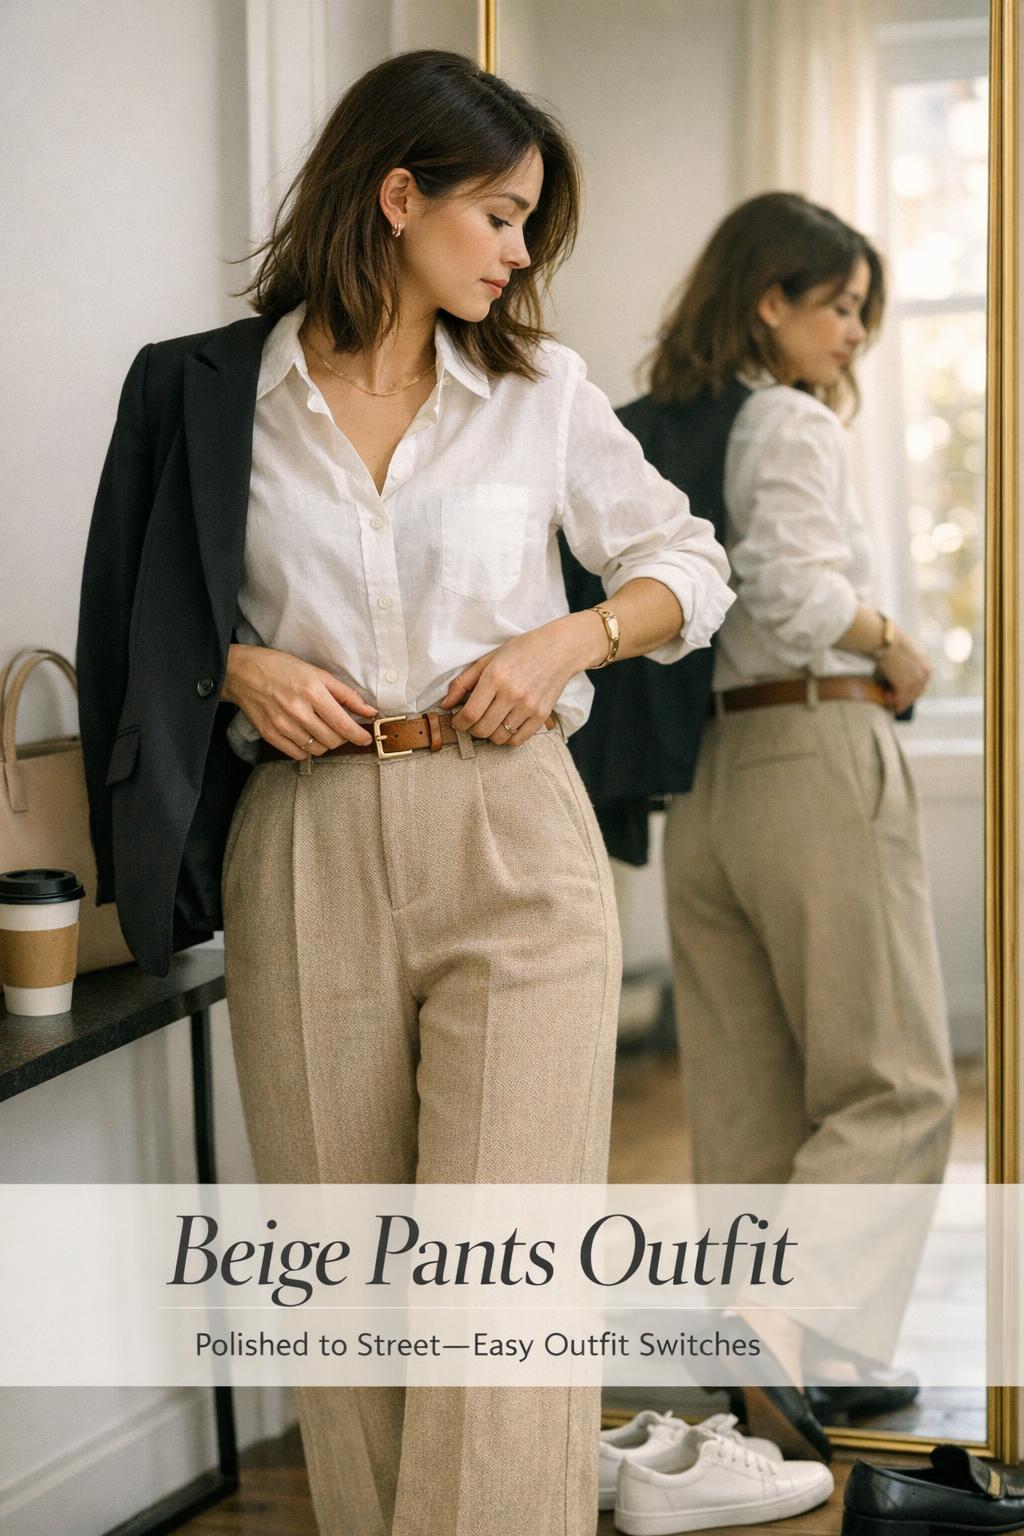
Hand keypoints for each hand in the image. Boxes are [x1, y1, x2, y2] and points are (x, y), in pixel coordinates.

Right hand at [221, 644, 376, 758]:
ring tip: (322, 730)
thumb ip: (345, 694)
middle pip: (333, 740)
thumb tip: (369, 712)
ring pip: (317, 750)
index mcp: (313, 691)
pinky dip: (307, 749)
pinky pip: (297, 754)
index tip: (366, 738)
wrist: (242, 672)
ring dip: (326, 744)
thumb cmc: (282, 668)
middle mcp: (298, 710)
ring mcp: (282, 725)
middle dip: (343, 738)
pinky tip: (306, 736)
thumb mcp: (317, 673)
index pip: (343, 724)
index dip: (359, 736)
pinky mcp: (270, 735)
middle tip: (341, 729)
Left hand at [439, 614, 604, 744]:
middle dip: (472, 730)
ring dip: (489, 735)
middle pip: (482, 730)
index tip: (458, 721)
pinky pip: (518, 740)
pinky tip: (506, 727)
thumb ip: (464, 682)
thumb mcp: (489, 659)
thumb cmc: (521, 650)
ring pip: (499, 737)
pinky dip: (508, 739)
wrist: (559, 649)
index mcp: (495, 677)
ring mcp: (528, 707)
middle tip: (473, 722)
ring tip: (490, 722)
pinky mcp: (542, 715)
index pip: (470, 714)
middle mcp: (511, 694)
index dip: (459, 723)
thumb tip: (445, 704)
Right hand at [875, 625, 931, 713]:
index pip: (922, 684)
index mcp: (927, 666)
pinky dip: (892, 701)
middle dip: (906, 700)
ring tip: (887, 697)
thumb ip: (908, 664)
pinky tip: (885, 697)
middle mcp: (925, 674)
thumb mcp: (906, 653)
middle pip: (916, 693)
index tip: (904, 697)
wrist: (885, 640)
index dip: (912, 692)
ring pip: (908, 698)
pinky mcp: (905, 685)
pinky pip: (899, 699)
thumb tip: (898, 674)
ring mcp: (916, 680)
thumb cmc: (891, 643)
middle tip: (894, 702)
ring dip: (897, 701)